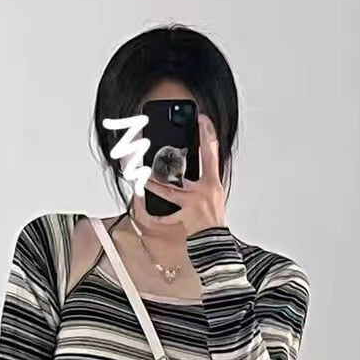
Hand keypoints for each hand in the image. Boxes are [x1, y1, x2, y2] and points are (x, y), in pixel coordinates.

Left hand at [144, 114, 225, 235]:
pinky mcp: (186, 217)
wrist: (216, 240)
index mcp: (213, 182)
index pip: (211, 153)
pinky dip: (160, 216)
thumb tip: (188, 168)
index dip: (207, 135)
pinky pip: (168, 216)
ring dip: (154, 186)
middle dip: (173, 159)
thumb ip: (204, 180)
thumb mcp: (214, 195)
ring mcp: (193, 203)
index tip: (202, 119)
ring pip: (169, 191)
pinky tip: (151, 213)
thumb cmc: (214, 218)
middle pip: (184, 170)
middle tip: (160, 147)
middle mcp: (204, 190)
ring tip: (143, 180)